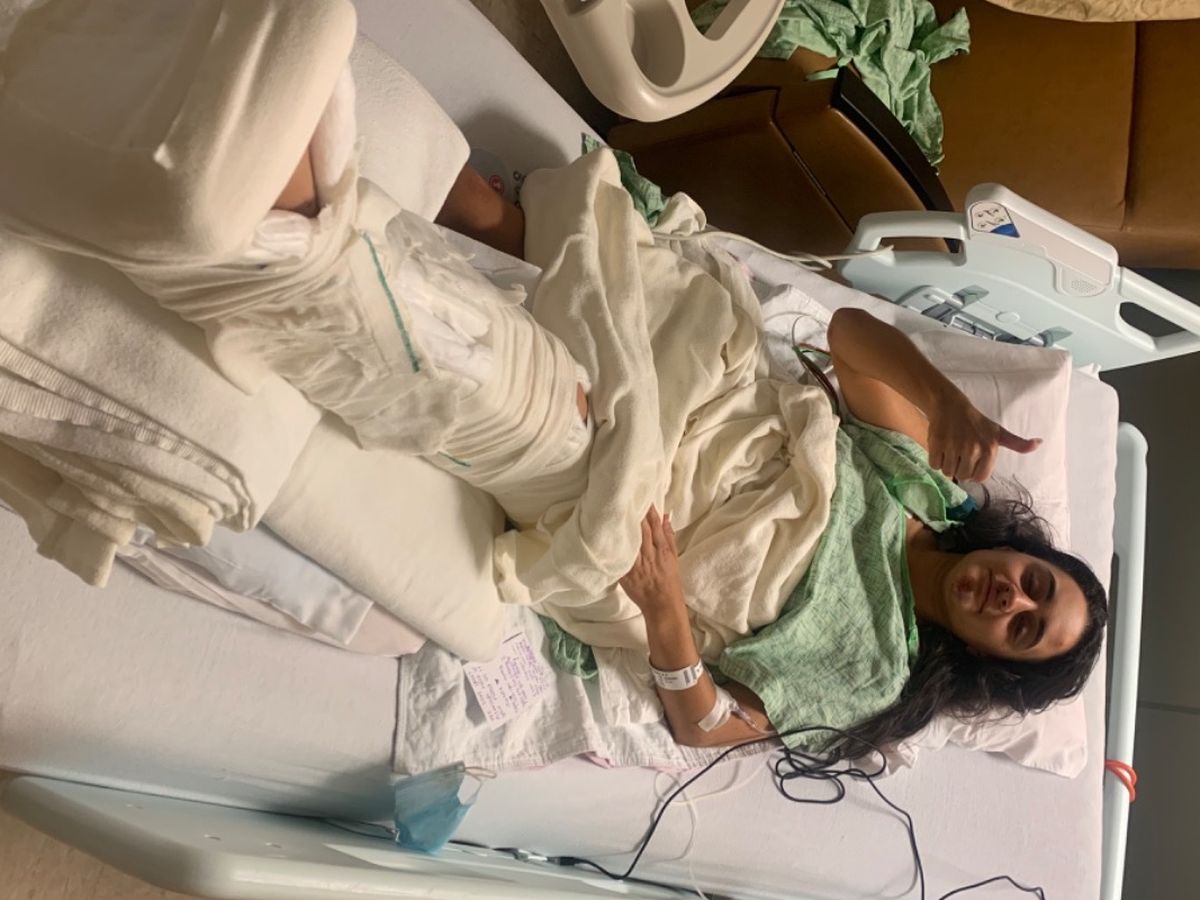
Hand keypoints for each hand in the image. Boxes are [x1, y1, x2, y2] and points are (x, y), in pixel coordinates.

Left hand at [619, 506, 683, 614]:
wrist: (662, 604)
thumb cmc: (670, 580)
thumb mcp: (674, 556)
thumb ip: (669, 536)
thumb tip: (665, 516)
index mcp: (663, 549)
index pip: (655, 526)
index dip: (649, 512)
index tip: (643, 498)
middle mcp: (650, 555)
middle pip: (641, 531)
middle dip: (635, 515)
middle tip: (627, 499)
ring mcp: (637, 565)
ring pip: (629, 542)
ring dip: (624, 528)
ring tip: (616, 512)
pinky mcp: (626, 575)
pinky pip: (619, 559)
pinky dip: (614, 549)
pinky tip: (606, 537)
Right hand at [927, 393, 1041, 481]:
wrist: (950, 405)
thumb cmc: (976, 422)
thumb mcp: (999, 432)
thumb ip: (1018, 443)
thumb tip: (1039, 443)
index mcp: (989, 449)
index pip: (979, 478)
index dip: (974, 472)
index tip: (971, 461)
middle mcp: (972, 449)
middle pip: (962, 476)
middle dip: (959, 468)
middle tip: (959, 454)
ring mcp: (954, 447)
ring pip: (947, 472)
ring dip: (947, 464)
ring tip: (950, 450)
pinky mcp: (937, 444)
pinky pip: (934, 465)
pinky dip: (935, 460)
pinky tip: (941, 448)